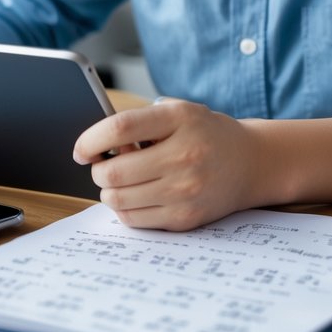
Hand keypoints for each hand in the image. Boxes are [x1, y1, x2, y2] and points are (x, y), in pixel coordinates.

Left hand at [72, 98, 261, 230]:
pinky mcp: (185, 217)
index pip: (119, 129)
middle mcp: (184, 155)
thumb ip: (138, 123)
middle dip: (97, 170)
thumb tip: (96, 147)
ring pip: (118, 199)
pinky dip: (124, 208)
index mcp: (179, 120)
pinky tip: (135, 196)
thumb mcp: (178, 112)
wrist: (250, 163)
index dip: (90, 140)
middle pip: (113, 171)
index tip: (81, 150)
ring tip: (121, 180)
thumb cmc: (205, 134)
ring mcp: (185, 190)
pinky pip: (134, 219)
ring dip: (108, 191)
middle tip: (103, 165)